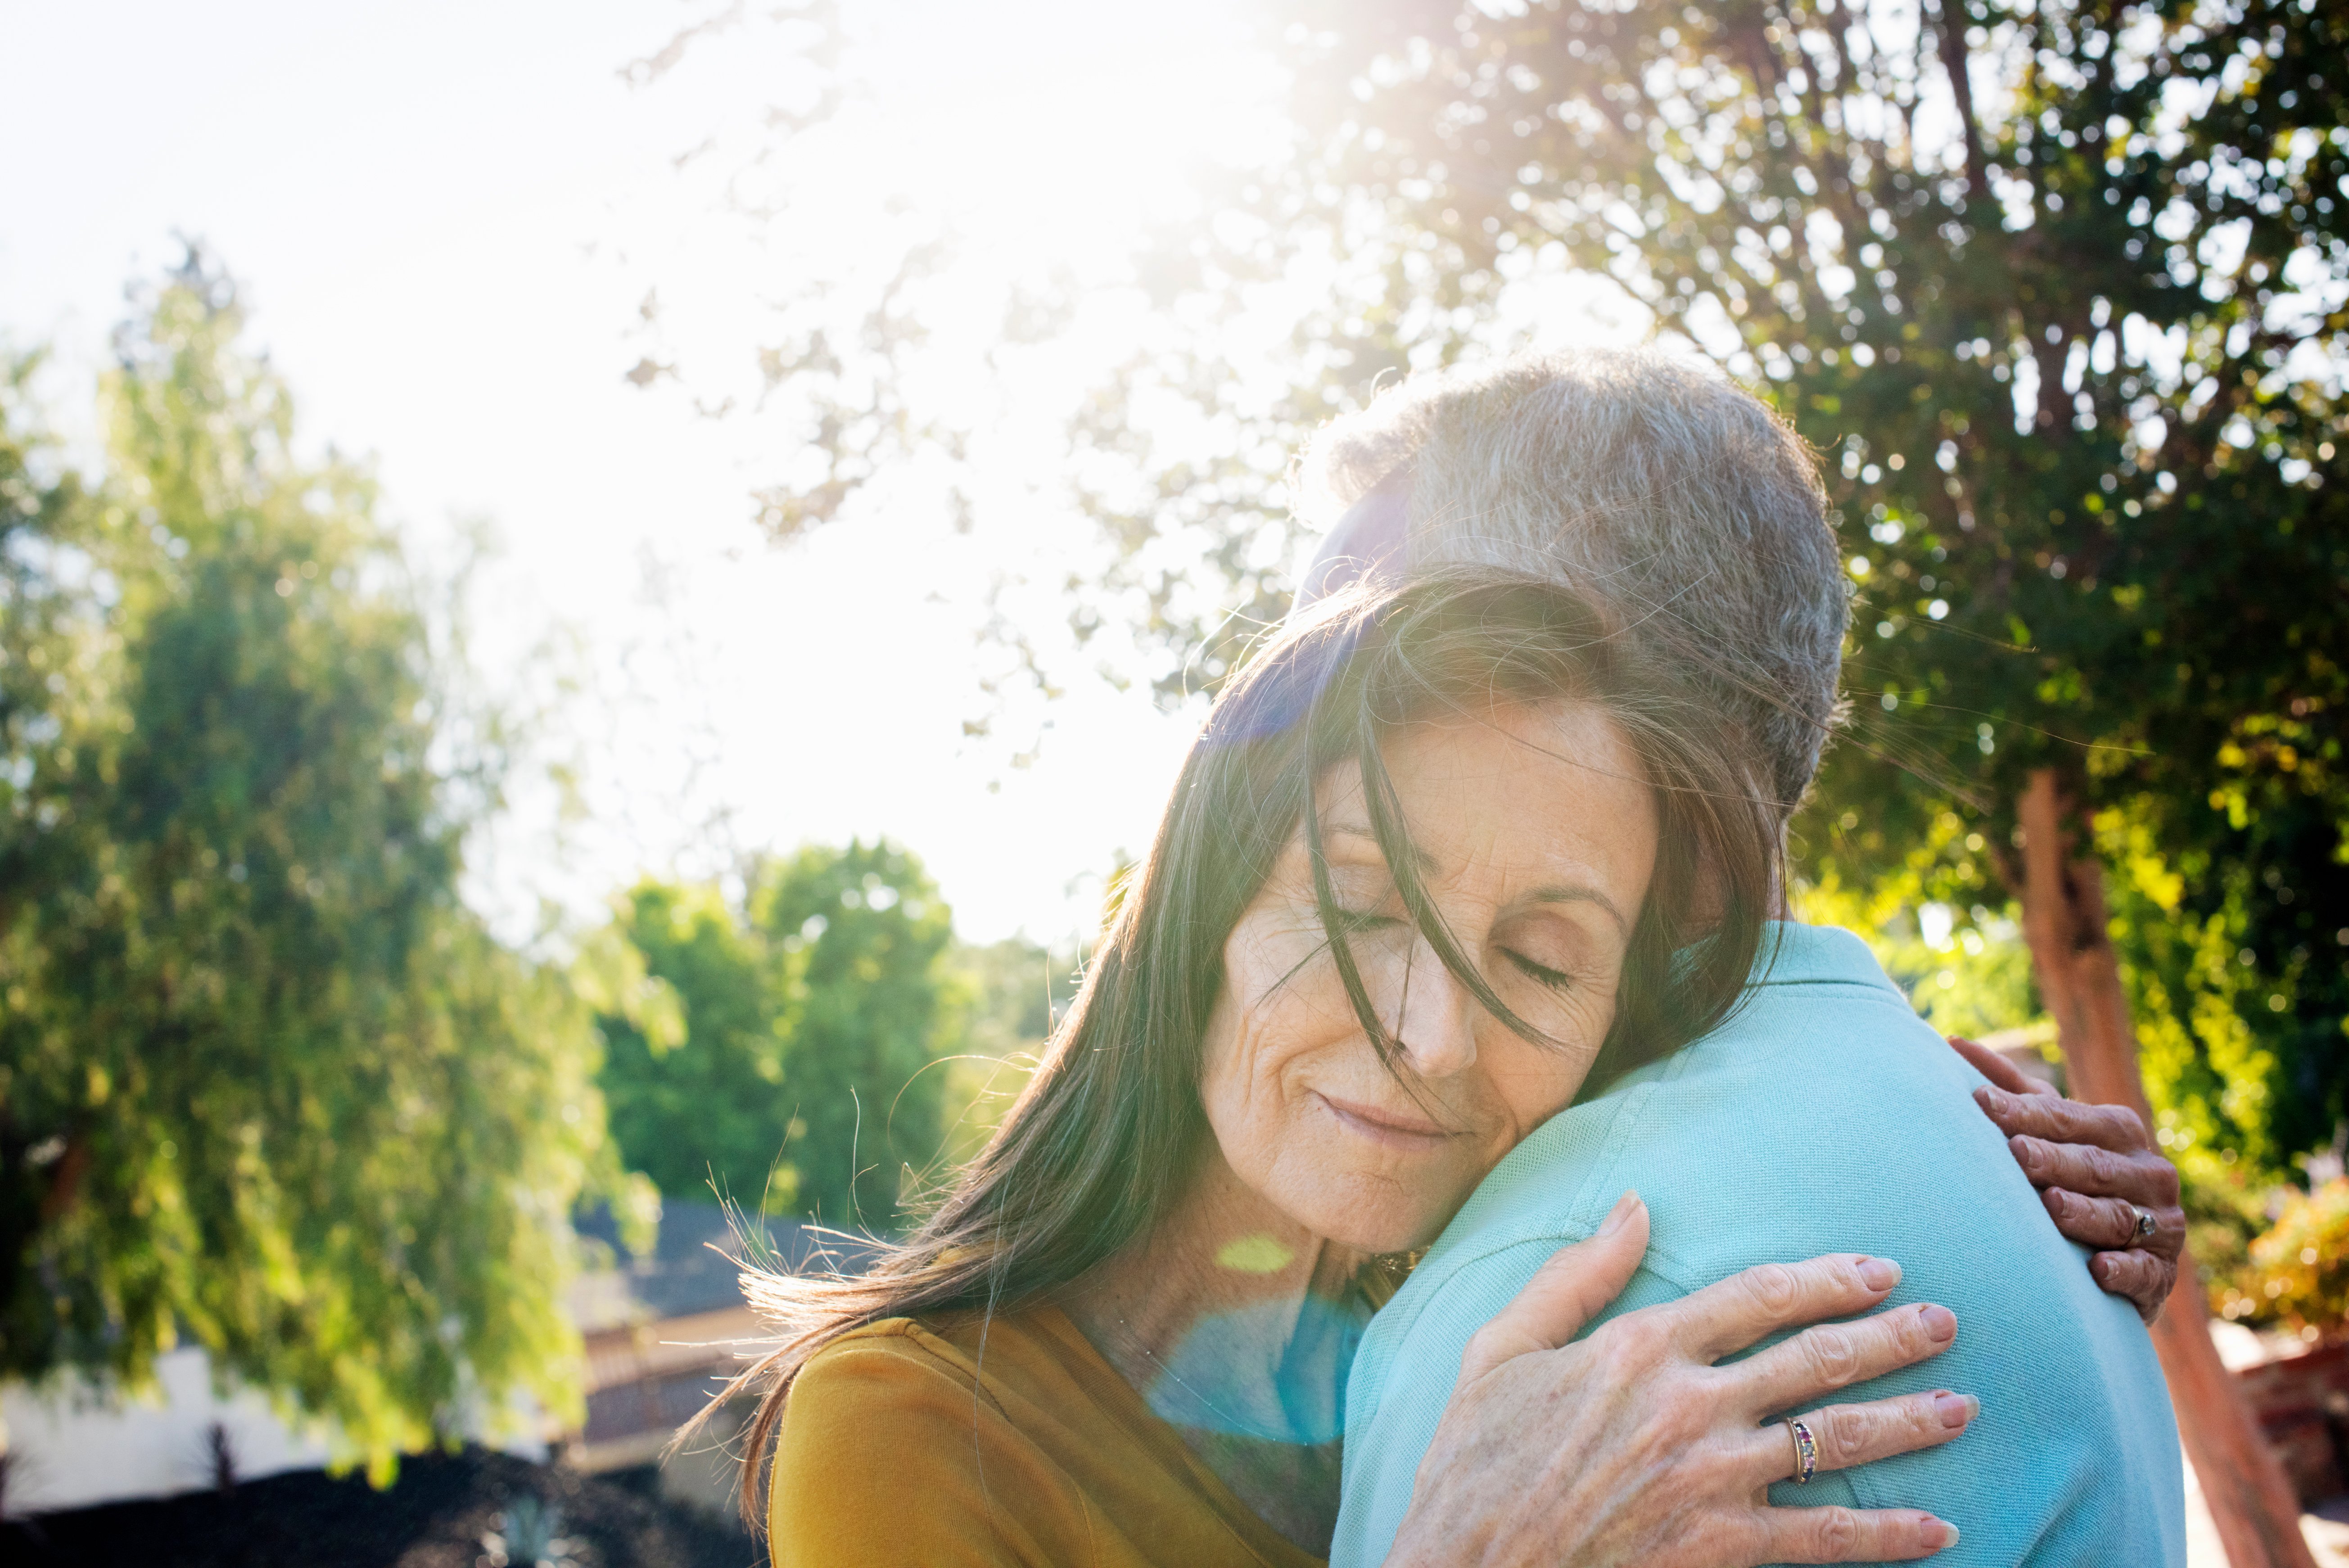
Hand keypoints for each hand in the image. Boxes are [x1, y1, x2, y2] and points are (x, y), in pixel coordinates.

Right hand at [1384, 1193, 1970, 1566]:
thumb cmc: (1472, 1461)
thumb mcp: (1499, 1348)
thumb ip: (1576, 1276)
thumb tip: (1635, 1204)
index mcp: (1638, 1348)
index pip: (1757, 1296)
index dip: (1825, 1278)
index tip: (1878, 1270)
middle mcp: (1687, 1405)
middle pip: (1814, 1359)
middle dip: (1891, 1338)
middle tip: (1948, 1324)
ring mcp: (1709, 1480)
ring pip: (1834, 1441)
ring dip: (1908, 1422)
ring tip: (1962, 1408)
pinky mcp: (1718, 1548)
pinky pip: (1822, 1536)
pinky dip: (1886, 1535)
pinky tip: (1938, 1529)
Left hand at [1948, 1035, 2183, 1323]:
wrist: (2121, 1253)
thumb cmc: (2072, 1177)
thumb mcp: (2051, 1132)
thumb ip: (2013, 1093)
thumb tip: (1954, 1044)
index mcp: (2119, 1130)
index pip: (2067, 1118)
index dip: (2025, 1112)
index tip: (1981, 1102)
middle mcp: (2148, 1172)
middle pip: (2092, 1164)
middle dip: (2054, 1159)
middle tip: (2016, 1154)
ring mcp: (2161, 1223)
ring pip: (2117, 1216)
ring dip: (2084, 1212)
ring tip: (2052, 1204)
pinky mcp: (2160, 1273)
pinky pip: (2143, 1272)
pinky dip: (2123, 1269)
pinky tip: (2097, 1269)